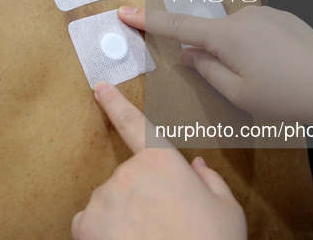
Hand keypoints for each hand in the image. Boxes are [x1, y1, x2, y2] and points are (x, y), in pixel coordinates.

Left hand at [71, 83, 246, 239]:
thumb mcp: (226, 210)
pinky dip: (102, 233)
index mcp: (163, 162)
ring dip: (122, 216)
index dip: (115, 103)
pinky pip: (90, 222)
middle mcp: (129, 173)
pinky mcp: (86, 224)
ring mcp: (105, 198)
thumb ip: (211, 181)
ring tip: (148, 236)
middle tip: (162, 221)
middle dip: (140, 195)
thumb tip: (198, 167)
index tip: (100, 87)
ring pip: (109, 202)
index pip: (135, 124)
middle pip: (128, 178)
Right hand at [118, 5, 312, 126]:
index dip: (147, 21)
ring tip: (266, 80)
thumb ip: (205, 70)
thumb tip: (187, 53)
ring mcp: (264, 13)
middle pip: (210, 34)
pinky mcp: (281, 17)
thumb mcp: (237, 93)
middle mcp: (243, 16)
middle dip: (210, 55)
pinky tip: (277, 68)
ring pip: (233, 35)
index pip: (176, 26)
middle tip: (241, 84)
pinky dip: (254, 49)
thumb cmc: (285, 96)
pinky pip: (253, 31)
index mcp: (227, 35)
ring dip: (236, 54)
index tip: (123, 12)